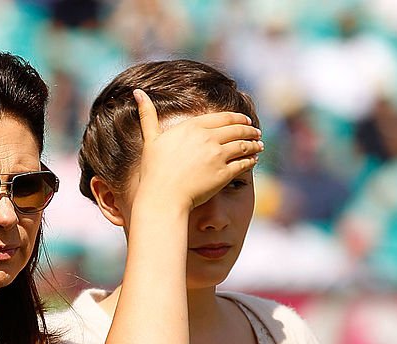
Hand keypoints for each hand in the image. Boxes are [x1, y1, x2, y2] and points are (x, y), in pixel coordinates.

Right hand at [133, 89, 262, 211]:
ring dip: (254, 143)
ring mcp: (217, 156)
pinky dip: (251, 160)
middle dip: (249, 129)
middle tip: (255, 131)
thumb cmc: (154, 171)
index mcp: (193, 127)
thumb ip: (147, 116)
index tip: (244, 120)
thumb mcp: (150, 140)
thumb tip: (137, 92)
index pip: (223, 118)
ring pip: (243, 145)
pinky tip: (254, 160)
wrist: (163, 198)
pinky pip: (243, 163)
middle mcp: (208, 138)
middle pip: (236, 129)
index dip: (236, 118)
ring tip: (259, 144)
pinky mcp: (223, 174)